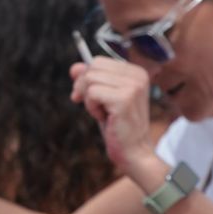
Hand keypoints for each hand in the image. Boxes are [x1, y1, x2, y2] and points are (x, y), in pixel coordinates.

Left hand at [71, 57, 157, 179]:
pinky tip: (105, 118)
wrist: (134, 152)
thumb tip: (74, 67)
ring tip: (104, 113)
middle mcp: (138, 76)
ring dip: (89, 100)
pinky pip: (92, 93)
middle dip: (84, 87)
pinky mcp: (124, 99)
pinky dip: (92, 107)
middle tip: (94, 107)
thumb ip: (90, 80)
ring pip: (90, 79)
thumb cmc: (118, 126)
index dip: (86, 79)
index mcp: (136, 72)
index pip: (98, 62)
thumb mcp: (102, 99)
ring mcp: (133, 86)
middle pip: (92, 67)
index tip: (86, 96)